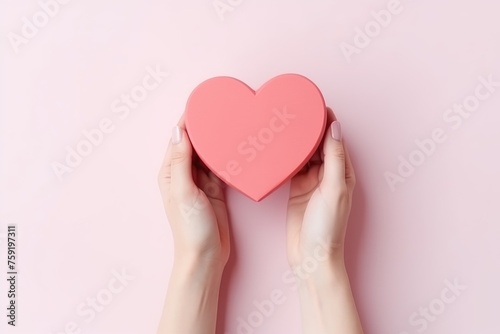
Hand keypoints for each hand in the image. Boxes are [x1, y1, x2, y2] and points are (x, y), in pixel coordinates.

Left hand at [158, 119, 229, 267]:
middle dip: (205, 125)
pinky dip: (227, 155)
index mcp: (171, 171)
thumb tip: (179, 131)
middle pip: (195, 143)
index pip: (179, 138)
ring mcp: (201, 181)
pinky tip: (235, 144)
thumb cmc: (190, 227)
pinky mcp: (216, 189)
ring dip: (217, 139)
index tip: (202, 101)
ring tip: (231, 120)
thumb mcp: (184, 192)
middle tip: (222, 107)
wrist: (205, 255)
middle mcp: (184, 173)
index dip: (189, 119)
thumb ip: (181, 162)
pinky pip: (221, 166)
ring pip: (209, 153)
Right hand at [286, 107, 355, 269]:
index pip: (335, 139)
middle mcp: (328, 175)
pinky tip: (279, 146)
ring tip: (285, 122)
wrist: (311, 256)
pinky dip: (287, 156)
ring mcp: (311, 182)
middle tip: (295, 109)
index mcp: (343, 172)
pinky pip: (292, 167)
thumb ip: (334, 159)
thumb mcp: (333, 189)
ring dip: (297, 140)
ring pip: (304, 154)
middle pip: (319, 144)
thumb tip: (336, 128)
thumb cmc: (328, 228)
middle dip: (309, 127)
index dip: (327, 121)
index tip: (315, 103)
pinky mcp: (296, 190)